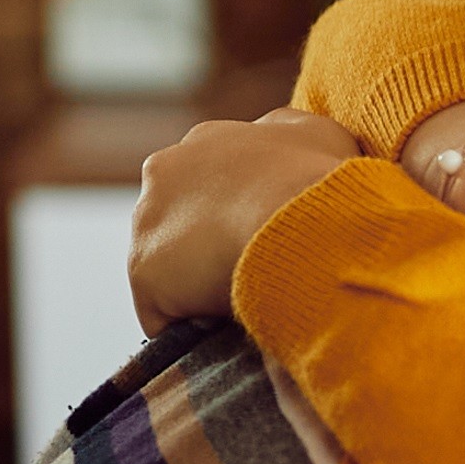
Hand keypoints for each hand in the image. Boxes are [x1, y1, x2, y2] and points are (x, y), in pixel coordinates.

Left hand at [127, 109, 360, 328]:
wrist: (302, 218)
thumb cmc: (319, 178)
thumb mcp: (320, 134)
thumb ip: (292, 133)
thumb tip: (278, 138)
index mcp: (206, 140)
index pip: (210, 183)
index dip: (238, 213)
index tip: (264, 237)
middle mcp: (163, 170)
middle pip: (180, 221)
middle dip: (208, 245)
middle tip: (253, 269)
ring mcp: (147, 221)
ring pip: (168, 267)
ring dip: (196, 285)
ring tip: (242, 302)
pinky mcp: (143, 271)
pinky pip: (163, 314)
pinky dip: (190, 326)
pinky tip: (224, 329)